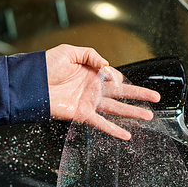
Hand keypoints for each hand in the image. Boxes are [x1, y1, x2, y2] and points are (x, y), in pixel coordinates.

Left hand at [46, 44, 160, 139]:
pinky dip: (114, 130)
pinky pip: (101, 123)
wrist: (31, 83)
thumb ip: (91, 55)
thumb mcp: (70, 52)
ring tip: (148, 116)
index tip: (117, 76)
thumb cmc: (46, 66)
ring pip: (116, 109)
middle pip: (121, 93)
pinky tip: (126, 134)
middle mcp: (92, 89)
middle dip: (139, 96)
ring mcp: (88, 102)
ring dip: (132, 113)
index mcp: (91, 73)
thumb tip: (107, 66)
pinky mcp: (82, 114)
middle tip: (155, 98)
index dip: (119, 76)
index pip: (113, 77)